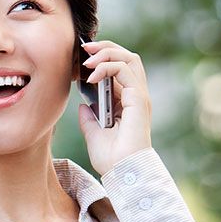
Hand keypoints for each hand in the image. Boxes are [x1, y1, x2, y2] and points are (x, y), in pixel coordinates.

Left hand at [77, 40, 152, 176]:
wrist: (123, 173)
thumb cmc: (112, 160)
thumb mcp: (94, 134)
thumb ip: (89, 119)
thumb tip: (83, 106)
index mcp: (127, 102)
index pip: (120, 68)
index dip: (103, 58)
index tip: (81, 58)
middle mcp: (135, 96)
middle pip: (127, 57)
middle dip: (106, 48)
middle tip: (85, 48)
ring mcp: (139, 96)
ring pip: (129, 58)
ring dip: (106, 53)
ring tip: (87, 60)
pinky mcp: (138, 99)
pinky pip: (125, 70)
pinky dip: (107, 67)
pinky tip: (91, 76)